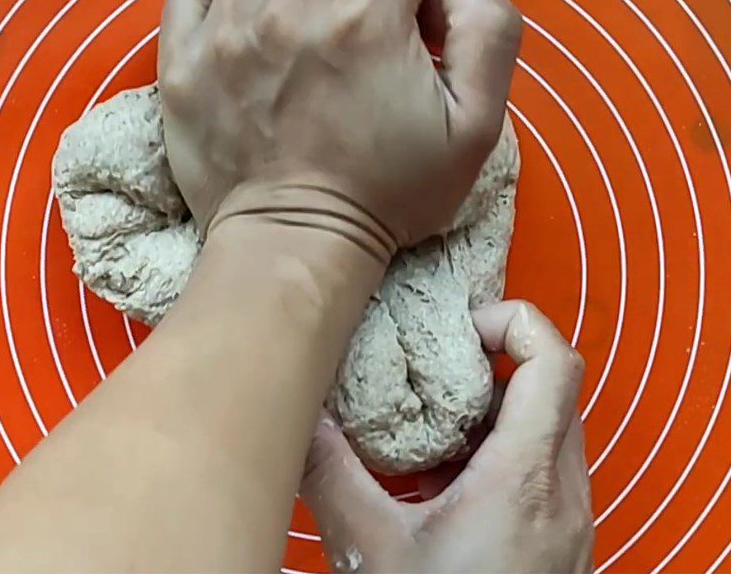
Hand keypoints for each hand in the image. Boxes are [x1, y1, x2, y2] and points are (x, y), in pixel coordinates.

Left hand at [157, 0, 521, 250]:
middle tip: (365, 20)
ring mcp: (227, 27)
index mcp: (371, 15)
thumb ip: (490, 29)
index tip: (417, 18)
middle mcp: (295, 4)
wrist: (295, 245)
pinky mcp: (182, 56)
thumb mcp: (477, 127)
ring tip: (300, 18)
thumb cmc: (391, 193)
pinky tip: (244, 28)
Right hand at [301, 300, 593, 573]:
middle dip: (494, 362)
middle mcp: (562, 490)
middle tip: (438, 368)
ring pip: (548, 425)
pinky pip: (542, 465)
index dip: (511, 321)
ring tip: (436, 424)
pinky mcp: (559, 539)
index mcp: (525, 478)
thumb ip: (332, 475)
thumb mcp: (372, 552)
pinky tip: (447, 480)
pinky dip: (501, 448)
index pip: (554, 360)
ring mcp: (568, 517)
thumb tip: (302, 419)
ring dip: (496, 409)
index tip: (459, 330)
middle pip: (551, 386)